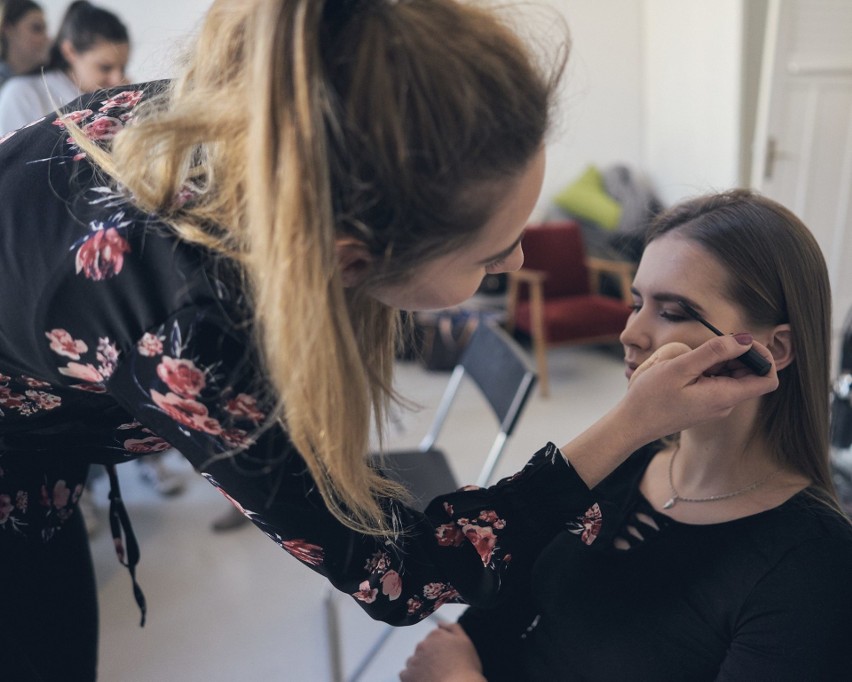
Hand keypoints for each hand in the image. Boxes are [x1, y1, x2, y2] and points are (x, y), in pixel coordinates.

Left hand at [400, 623, 485, 681]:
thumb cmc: (465, 669)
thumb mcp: (465, 642)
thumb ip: (453, 628)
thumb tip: (439, 623)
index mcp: (436, 635)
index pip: (434, 638)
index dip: (440, 649)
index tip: (447, 658)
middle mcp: (422, 645)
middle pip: (423, 649)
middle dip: (429, 656)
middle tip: (441, 669)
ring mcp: (414, 660)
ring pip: (413, 661)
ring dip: (420, 666)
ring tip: (433, 676)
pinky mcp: (407, 675)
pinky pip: (406, 674)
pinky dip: (412, 677)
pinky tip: (424, 680)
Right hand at [623, 334, 777, 437]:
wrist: (631, 424)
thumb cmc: (650, 398)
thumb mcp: (680, 367)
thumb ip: (714, 352)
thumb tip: (743, 340)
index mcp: (725, 396)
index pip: (768, 379)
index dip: (763, 356)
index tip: (742, 342)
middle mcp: (725, 403)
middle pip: (750, 374)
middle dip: (737, 354)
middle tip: (711, 343)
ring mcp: (714, 405)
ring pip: (731, 376)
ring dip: (719, 360)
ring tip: (692, 357)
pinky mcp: (703, 404)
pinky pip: (716, 382)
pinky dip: (708, 369)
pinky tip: (686, 367)